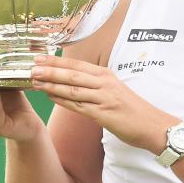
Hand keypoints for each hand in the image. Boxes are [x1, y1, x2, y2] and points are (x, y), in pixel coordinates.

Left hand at [29, 55, 171, 150]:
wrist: (152, 125)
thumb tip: (73, 80)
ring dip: (52, 84)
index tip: (39, 57)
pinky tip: (50, 97)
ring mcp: (104, 98)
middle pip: (72, 74)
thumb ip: (96, 84)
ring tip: (35, 81)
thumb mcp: (115, 90)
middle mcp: (105, 83)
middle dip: (50, 70)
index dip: (56, 60)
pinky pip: (79, 106)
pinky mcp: (104, 114)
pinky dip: (62, 101)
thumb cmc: (133, 109)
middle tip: (30, 67)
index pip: (77, 65)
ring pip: (73, 89)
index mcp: (106, 75)